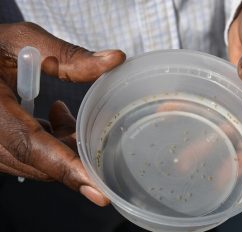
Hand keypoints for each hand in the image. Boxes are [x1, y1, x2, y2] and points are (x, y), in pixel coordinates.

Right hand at [0, 22, 125, 205]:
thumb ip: (68, 56)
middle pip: (39, 162)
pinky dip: (50, 144)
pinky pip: (28, 158)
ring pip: (36, 164)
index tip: (97, 190)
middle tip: (95, 127)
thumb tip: (116, 59)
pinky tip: (54, 116)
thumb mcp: (24, 42)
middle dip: (74, 151)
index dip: (66, 167)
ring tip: (63, 112)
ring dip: (62, 144)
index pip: (31, 145)